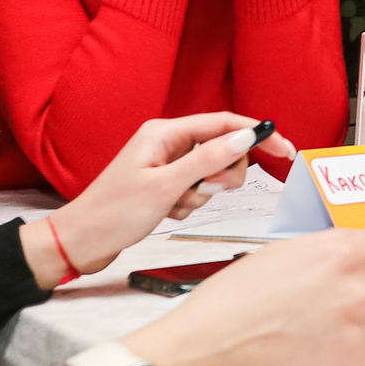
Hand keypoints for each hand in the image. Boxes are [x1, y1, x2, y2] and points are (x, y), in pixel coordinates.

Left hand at [29, 113, 299, 285]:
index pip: (224, 124)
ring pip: (211, 173)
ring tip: (175, 204)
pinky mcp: (165, 185)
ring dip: (201, 194)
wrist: (81, 241)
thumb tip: (244, 138)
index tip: (284, 149)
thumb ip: (207, 160)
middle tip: (201, 190)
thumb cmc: (111, 213)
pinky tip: (167, 212)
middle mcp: (167, 143)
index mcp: (165, 132)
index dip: (257, 134)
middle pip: (222, 149)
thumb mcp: (165, 187)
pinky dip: (189, 204)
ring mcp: (166, 165)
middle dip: (220, 175)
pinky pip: (197, 190)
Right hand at [122, 226, 364, 365]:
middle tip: (347, 312)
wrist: (203, 355)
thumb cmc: (230, 305)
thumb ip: (339, 243)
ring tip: (329, 335)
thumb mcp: (281, 255)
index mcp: (340, 254)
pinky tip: (318, 356)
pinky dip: (351, 364)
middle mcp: (356, 290)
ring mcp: (357, 332)